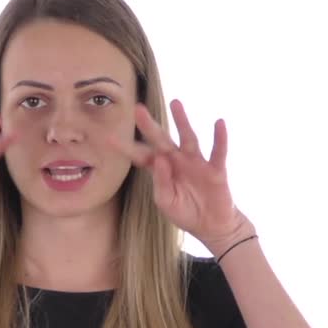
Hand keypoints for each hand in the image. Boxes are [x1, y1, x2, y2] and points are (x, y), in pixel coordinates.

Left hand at [107, 99, 253, 255]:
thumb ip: (160, 183)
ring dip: (181, 121)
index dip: (126, 148)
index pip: (140, 155)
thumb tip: (160, 160)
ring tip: (175, 103)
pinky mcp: (215, 169)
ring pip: (188, 138)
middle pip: (161, 140)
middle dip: (149, 126)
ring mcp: (196, 162)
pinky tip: (219, 123)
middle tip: (137, 109)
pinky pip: (217, 151)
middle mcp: (176, 160)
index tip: (108, 138)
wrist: (210, 224)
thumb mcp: (166, 202)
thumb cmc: (184, 211)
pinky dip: (219, 138)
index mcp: (160, 169)